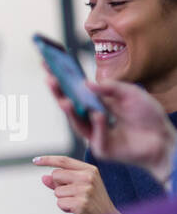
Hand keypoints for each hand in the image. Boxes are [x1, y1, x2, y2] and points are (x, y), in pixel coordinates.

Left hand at [31, 154, 121, 213]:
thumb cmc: (92, 203)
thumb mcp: (78, 188)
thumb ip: (60, 182)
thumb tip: (44, 177)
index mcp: (89, 170)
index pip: (64, 161)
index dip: (48, 160)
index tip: (36, 160)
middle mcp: (88, 177)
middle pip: (56, 175)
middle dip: (58, 186)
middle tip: (73, 195)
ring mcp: (86, 190)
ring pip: (57, 191)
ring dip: (63, 199)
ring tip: (78, 203)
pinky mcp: (81, 203)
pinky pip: (60, 203)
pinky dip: (65, 208)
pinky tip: (77, 210)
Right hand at [43, 69, 175, 184]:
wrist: (164, 138)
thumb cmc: (148, 116)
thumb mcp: (131, 93)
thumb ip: (111, 87)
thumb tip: (86, 83)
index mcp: (98, 104)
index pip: (76, 91)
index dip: (62, 79)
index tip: (49, 64)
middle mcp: (92, 119)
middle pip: (70, 106)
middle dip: (59, 93)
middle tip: (50, 79)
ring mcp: (96, 135)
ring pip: (77, 123)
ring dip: (69, 111)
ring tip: (64, 100)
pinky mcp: (102, 149)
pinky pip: (97, 136)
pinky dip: (98, 125)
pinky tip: (99, 115)